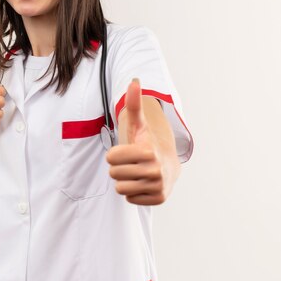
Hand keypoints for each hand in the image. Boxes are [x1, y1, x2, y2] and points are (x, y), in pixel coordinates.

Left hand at [106, 78, 165, 204]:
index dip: (113, 154)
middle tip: (130, 163)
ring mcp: (158, 186)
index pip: (111, 158)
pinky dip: (133, 192)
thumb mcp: (138, 124)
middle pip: (114, 174)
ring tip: (135, 173)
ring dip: (124, 181)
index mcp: (148, 151)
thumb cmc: (146, 142)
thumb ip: (134, 104)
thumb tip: (134, 81)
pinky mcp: (158, 199)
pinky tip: (142, 183)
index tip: (123, 151)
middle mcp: (155, 170)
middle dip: (119, 168)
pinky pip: (130, 199)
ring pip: (120, 189)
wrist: (169, 165)